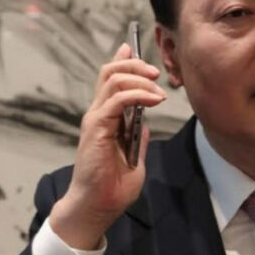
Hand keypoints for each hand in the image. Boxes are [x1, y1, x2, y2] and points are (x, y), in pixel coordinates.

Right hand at [50, 43, 166, 248]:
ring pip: (113, 80)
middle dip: (134, 65)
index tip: (133, 47)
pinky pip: (116, 100)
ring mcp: (95, 119)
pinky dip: (137, 94)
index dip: (122, 61)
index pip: (110, 80)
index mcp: (106, 119)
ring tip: (158, 88)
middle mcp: (98, 114)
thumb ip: (136, 137)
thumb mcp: (134, 157)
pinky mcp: (96, 128)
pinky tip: (153, 100)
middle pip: (110, 73)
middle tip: (156, 72)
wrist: (97, 206)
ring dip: (139, 78)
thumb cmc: (113, 187)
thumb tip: (145, 123)